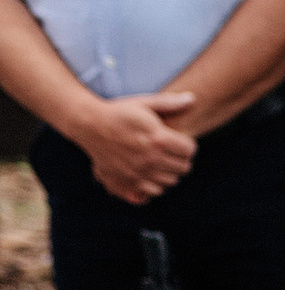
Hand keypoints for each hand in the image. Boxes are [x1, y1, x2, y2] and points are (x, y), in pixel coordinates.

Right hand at [72, 92, 196, 204]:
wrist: (88, 123)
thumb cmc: (118, 112)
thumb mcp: (143, 103)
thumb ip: (169, 103)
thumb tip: (192, 98)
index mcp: (158, 139)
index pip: (190, 150)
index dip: (187, 144)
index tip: (179, 140)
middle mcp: (150, 158)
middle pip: (183, 167)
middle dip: (180, 159)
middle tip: (171, 151)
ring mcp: (139, 172)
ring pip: (171, 181)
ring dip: (169, 171)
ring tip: (160, 160)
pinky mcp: (128, 182)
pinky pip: (155, 191)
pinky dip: (155, 184)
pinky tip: (149, 171)